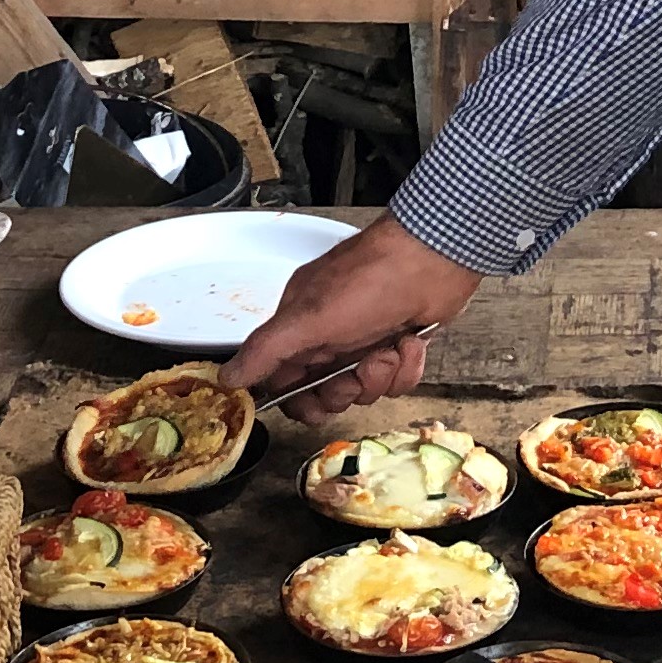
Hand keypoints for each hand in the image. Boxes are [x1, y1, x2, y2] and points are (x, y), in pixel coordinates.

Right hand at [223, 217, 481, 418]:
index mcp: (301, 326)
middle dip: (344, 390)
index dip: (298, 400)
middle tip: (357, 374)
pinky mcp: (400, 346)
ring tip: (389, 348)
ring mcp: (367, 342)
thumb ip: (266, 351)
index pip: (285, 381)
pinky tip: (410, 341)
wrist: (435, 258)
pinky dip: (407, 365)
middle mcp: (331, 337)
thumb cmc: (369, 280)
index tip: (315, 404)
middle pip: (325, 393)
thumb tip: (226, 378)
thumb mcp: (309, 319)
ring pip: (365, 390)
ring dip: (380, 375)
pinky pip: (398, 380)